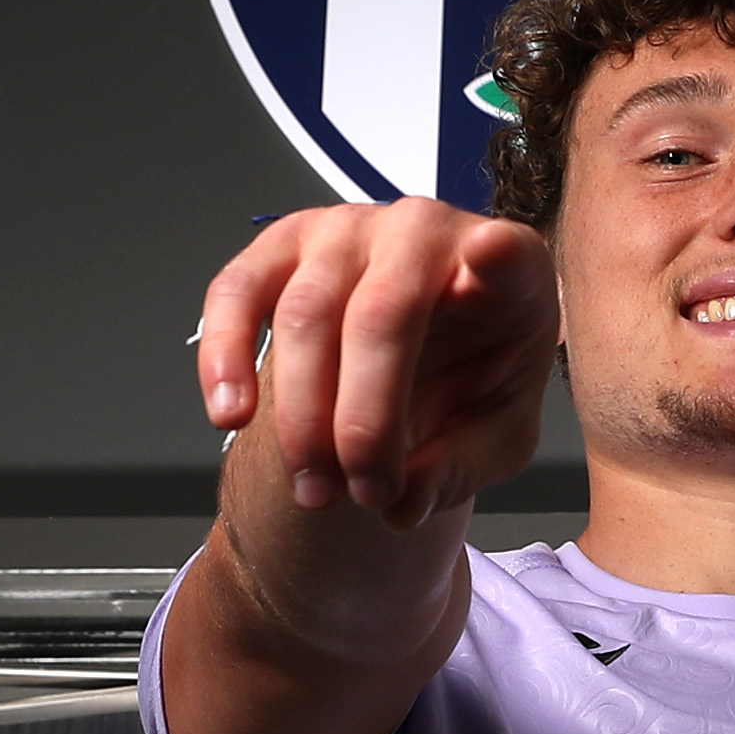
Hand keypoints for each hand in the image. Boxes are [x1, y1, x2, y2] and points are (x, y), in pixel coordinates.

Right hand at [196, 202, 558, 528]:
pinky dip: (225, 358)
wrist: (417, 359)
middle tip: (365, 493)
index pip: (509, 253)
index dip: (498, 255)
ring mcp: (346, 229)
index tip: (492, 255)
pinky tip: (230, 415)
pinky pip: (237, 292)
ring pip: (306, 314)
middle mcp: (423, 230)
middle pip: (382, 313)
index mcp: (506, 268)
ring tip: (315, 490)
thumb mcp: (494, 437)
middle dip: (364, 421)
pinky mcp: (281, 246)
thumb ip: (464, 466)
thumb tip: (405, 504)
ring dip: (303, 418)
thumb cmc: (470, 378)